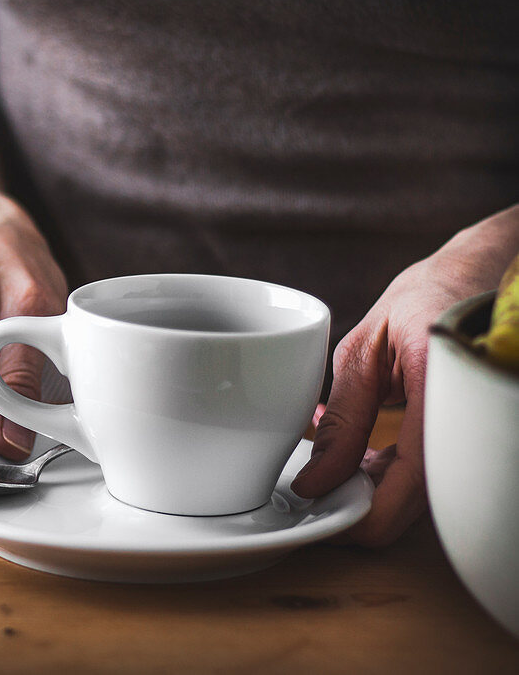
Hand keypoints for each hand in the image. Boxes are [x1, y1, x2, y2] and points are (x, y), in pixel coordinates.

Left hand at [291, 209, 518, 545]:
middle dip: (368, 510)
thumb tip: (317, 479)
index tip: (325, 512)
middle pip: (421, 500)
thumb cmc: (418, 305)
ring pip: (427, 496)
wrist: (470, 280)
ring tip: (340, 470)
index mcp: (443, 386)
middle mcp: (469, 415)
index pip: (413, 477)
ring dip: (380, 494)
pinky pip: (434, 477)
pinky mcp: (469, 438)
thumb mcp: (363, 351)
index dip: (368, 509)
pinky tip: (365, 461)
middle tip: (324, 497)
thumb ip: (344, 417)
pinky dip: (396, 479)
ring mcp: (476, 430)